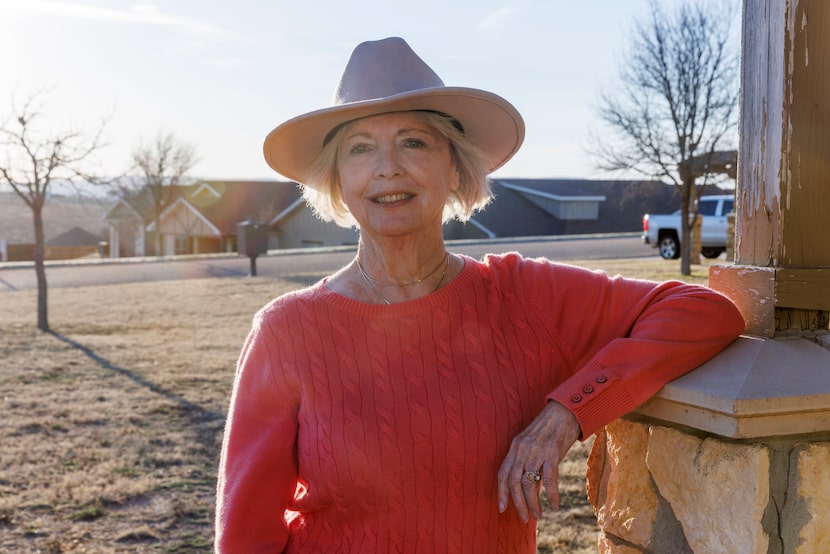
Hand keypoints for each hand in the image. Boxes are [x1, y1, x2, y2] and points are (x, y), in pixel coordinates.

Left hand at [497, 401, 580, 522]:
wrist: (564, 412)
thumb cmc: (549, 430)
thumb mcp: (532, 444)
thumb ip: (526, 461)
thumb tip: (528, 486)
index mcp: (515, 447)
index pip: (503, 473)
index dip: (502, 492)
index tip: (502, 508)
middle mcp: (522, 450)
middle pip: (515, 483)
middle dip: (518, 504)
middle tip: (524, 518)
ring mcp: (536, 452)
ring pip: (529, 484)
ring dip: (533, 504)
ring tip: (538, 515)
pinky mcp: (552, 454)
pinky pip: (549, 479)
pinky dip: (551, 495)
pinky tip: (555, 505)